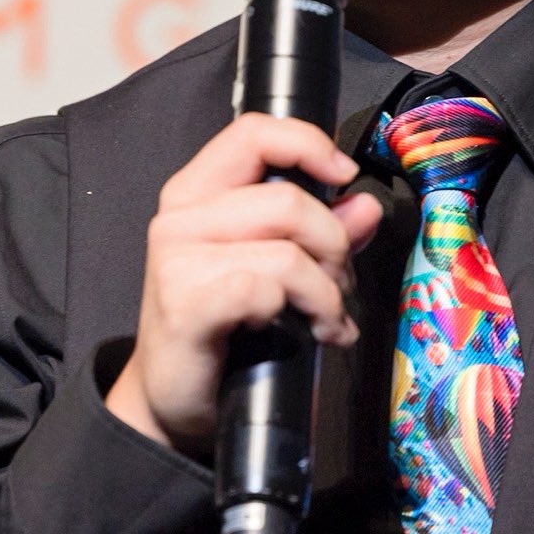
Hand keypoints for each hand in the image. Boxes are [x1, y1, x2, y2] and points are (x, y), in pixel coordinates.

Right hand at [104, 112, 385, 457]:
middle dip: (334, 246)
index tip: (343, 175)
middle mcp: (180, 218)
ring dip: (326, 293)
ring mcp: (176, 260)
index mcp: (196, 192)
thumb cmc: (221, 328)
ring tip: (329, 320)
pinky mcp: (184, 306)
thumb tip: (364, 204)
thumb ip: (319, 231)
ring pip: (287, 253)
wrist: (169, 400)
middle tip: (339, 285)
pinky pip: (265, 290)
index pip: (253, 133)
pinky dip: (301, 313)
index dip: (308, 143)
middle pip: (287, 202)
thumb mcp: (273, 270)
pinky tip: (305, 336)